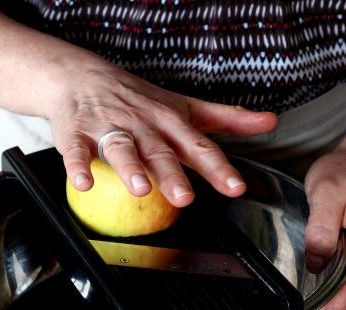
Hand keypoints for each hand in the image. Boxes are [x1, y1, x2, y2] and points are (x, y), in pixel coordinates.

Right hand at [46, 59, 276, 206]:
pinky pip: (77, 150)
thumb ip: (226, 119)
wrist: (82, 76)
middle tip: (184, 198)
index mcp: (170, 122)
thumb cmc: (138, 98)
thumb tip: (269, 122)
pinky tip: (83, 182)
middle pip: (159, 151)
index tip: (235, 187)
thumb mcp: (184, 106)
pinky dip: (78, 165)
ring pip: (121, 148)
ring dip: (130, 168)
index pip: (198, 146)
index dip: (218, 168)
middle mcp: (143, 125)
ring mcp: (109, 127)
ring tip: (140, 188)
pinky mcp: (77, 132)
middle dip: (172, 174)